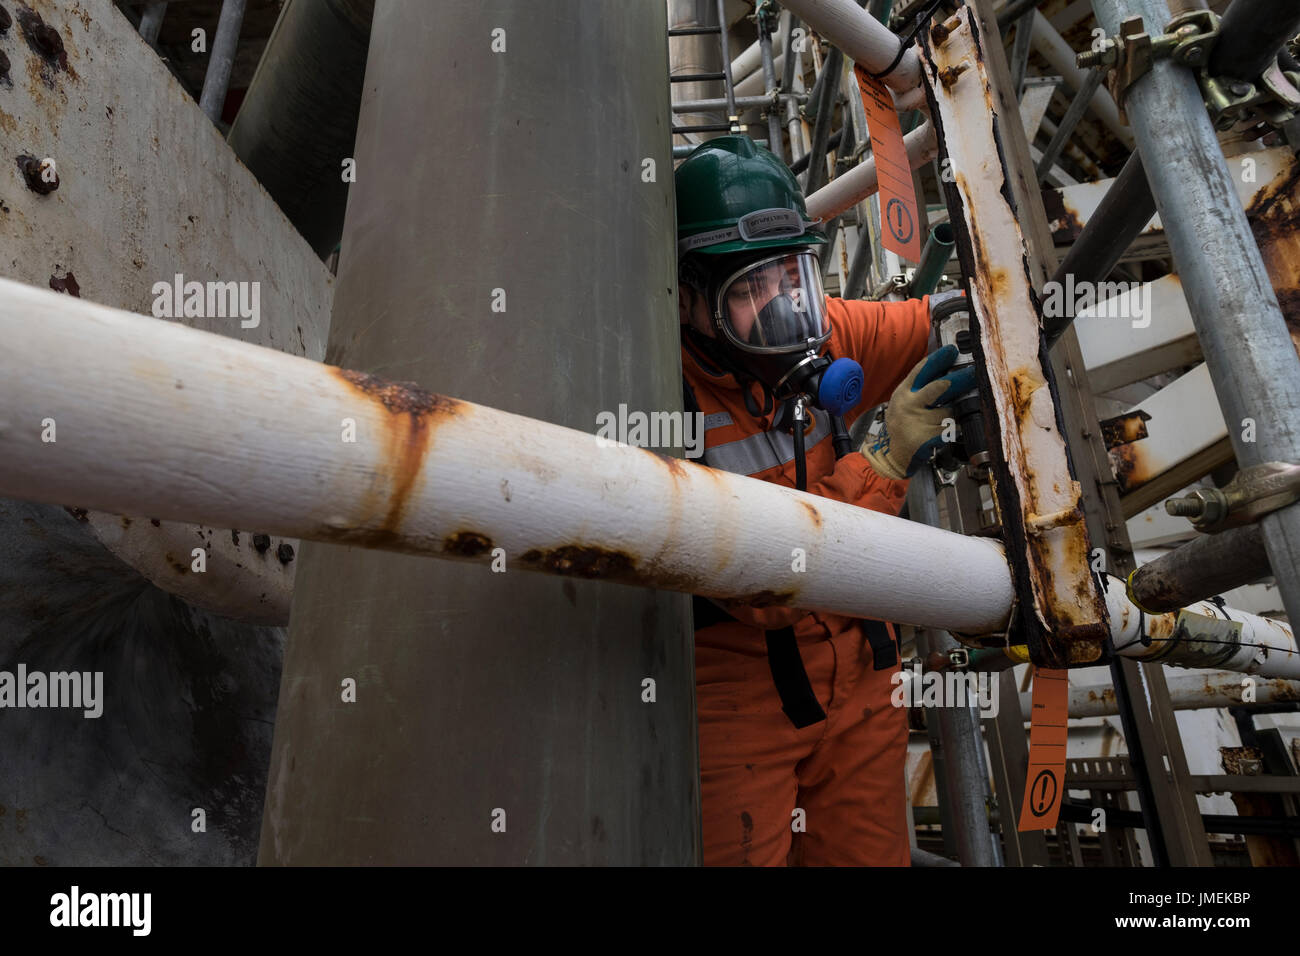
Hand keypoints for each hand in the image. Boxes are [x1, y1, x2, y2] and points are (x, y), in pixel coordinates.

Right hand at [861, 345, 976, 479]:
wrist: (893, 456)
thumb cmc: (903, 425)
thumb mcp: (903, 402)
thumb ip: (920, 389)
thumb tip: (947, 371)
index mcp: (903, 393)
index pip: (921, 370)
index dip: (938, 359)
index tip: (953, 351)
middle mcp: (909, 405)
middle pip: (940, 386)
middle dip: (960, 378)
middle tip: (974, 373)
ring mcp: (918, 421)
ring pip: (950, 410)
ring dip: (954, 413)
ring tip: (948, 418)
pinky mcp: (927, 438)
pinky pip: (951, 428)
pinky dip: (954, 429)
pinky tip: (950, 431)